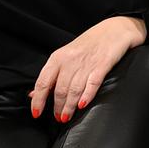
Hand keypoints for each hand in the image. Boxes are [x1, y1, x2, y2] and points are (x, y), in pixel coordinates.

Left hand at [30, 17, 146, 121]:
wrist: (115, 29)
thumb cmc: (89, 44)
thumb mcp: (65, 56)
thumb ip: (51, 75)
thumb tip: (34, 94)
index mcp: (58, 57)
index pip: (43, 82)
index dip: (38, 100)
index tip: (37, 113)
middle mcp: (70, 60)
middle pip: (59, 89)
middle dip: (57, 107)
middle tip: (58, 118)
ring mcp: (87, 63)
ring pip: (74, 90)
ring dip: (69, 107)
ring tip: (67, 117)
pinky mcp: (103, 65)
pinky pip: (92, 83)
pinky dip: (86, 96)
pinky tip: (82, 105)